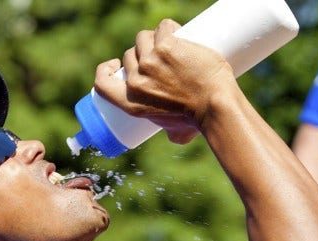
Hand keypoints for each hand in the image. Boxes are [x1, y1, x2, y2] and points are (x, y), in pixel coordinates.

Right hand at [93, 19, 234, 139]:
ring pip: (144, 38)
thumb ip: (172, 134)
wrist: (215, 106)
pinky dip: (170, 28)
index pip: (102, 83)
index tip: (115, 65)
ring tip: (172, 44)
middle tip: (162, 58)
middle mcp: (136, 81)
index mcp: (131, 102)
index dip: (105, 70)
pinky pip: (163, 28)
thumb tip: (174, 136)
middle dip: (142, 53)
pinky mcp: (166, 46)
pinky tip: (178, 31)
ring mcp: (150, 62)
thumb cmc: (199, 121)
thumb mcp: (175, 133)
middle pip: (130, 56)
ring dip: (154, 38)